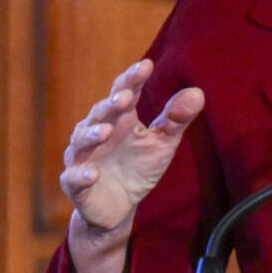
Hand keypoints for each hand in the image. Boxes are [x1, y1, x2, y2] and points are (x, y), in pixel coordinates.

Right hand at [60, 59, 204, 232]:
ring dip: (92, 135)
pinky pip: (74, 178)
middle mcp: (98, 132)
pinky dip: (81, 175)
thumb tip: (197, 93)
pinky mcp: (76, 184)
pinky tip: (93, 174)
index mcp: (121, 119)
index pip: (125, 92)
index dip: (133, 79)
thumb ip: (176, 119)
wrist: (119, 207)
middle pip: (101, 112)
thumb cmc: (139, 167)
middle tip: (126, 98)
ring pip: (82, 141)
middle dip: (111, 105)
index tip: (146, 65)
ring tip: (106, 131)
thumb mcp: (163, 143)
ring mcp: (83, 157)